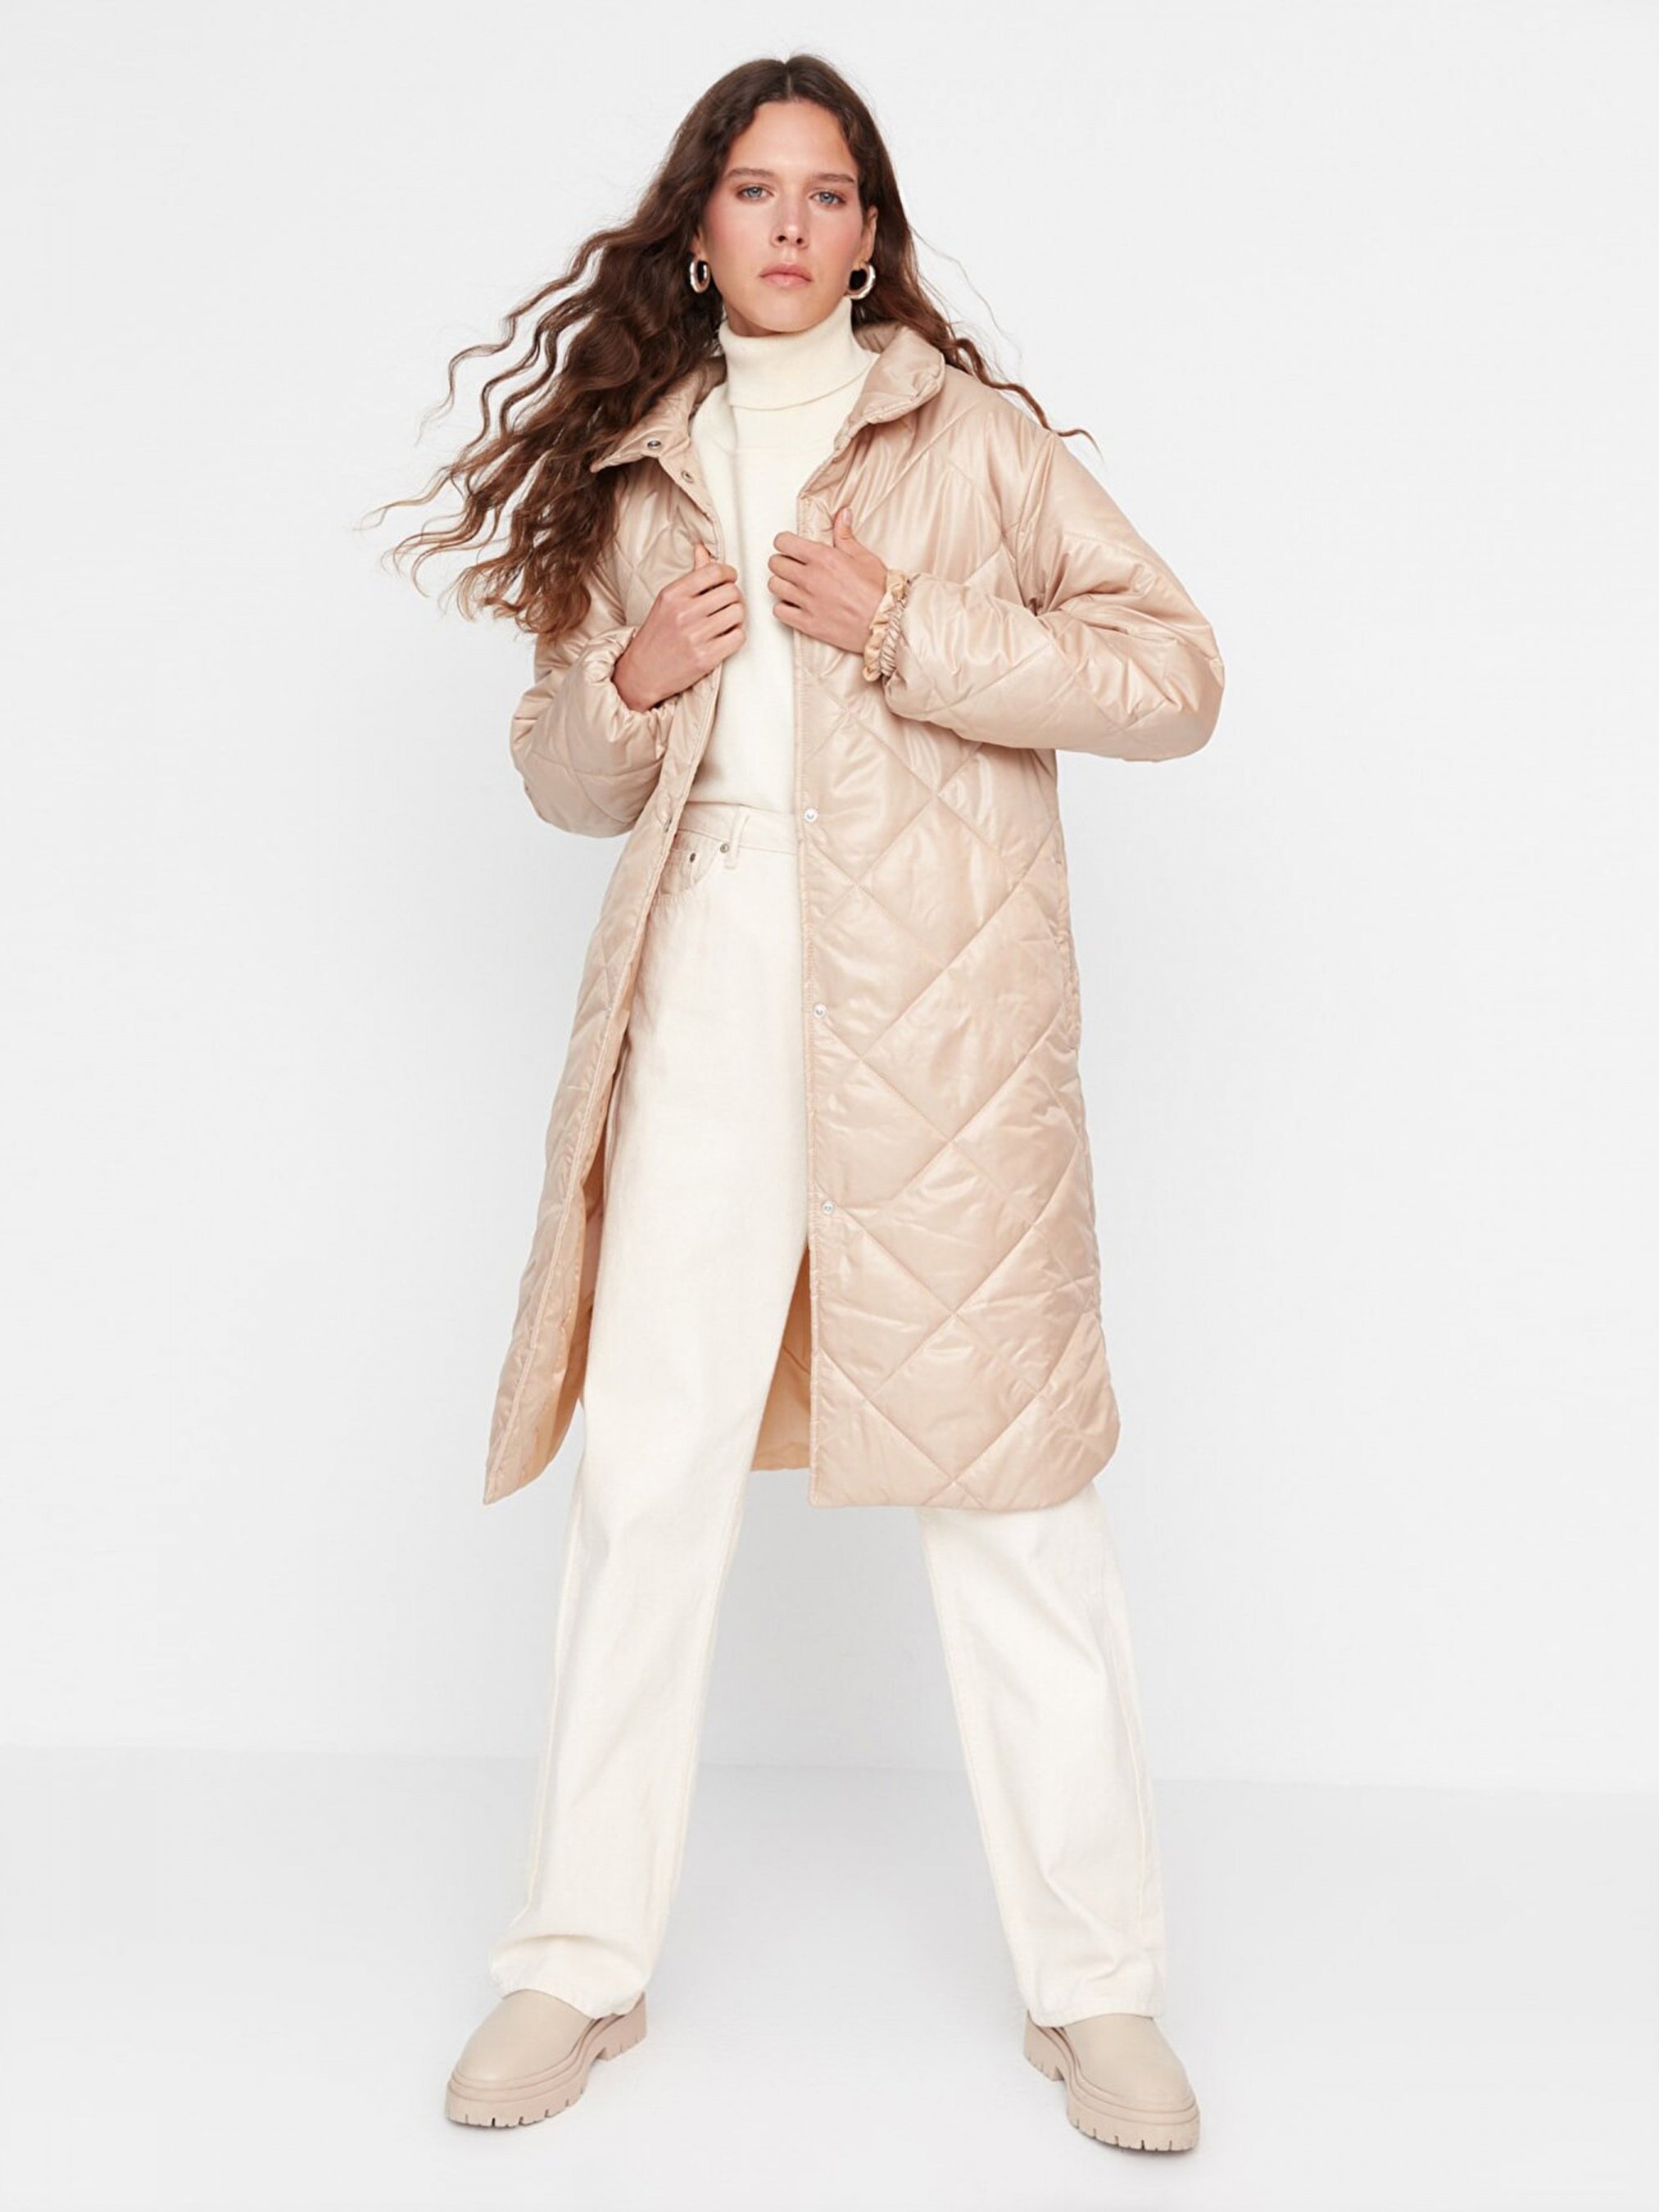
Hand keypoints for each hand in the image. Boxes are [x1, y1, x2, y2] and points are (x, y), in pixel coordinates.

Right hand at [614, 542, 744, 710]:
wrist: (642, 672)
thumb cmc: (657, 634)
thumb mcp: (668, 600)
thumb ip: (690, 576)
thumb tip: (702, 549)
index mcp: (673, 594)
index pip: (714, 572)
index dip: (728, 574)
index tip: (729, 579)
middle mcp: (683, 613)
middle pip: (731, 592)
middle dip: (734, 597)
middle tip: (728, 604)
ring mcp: (695, 636)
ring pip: (738, 614)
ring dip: (737, 617)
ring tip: (726, 621)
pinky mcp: (705, 658)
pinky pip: (738, 637)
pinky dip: (736, 636)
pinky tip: (725, 637)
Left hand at [768, 507, 887, 654]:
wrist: (886, 623)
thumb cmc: (880, 593)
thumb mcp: (864, 557)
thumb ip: (846, 536)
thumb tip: (842, 516)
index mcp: (823, 558)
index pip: (783, 542)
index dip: (785, 542)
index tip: (789, 546)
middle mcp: (810, 578)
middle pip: (775, 564)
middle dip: (782, 562)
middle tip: (793, 566)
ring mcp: (806, 601)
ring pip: (774, 586)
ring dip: (781, 584)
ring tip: (793, 585)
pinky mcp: (807, 623)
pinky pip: (779, 611)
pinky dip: (783, 608)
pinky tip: (795, 605)